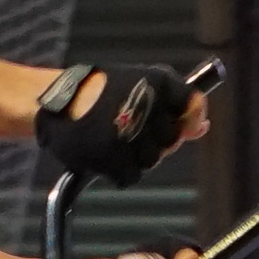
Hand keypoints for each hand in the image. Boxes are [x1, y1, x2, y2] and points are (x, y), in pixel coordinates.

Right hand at [39, 65, 209, 184]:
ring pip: (151, 161)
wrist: (55, 103)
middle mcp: (146, 105)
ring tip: (112, 137)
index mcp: (157, 82)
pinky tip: (104, 153)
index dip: (189, 119)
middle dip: (155, 141)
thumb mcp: (141, 87)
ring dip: (134, 156)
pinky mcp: (112, 155)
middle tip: (130, 129)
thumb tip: (202, 127)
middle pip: (171, 140)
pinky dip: (118, 171)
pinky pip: (130, 176)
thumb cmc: (100, 94)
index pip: (193, 104)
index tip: (182, 124)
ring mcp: (129, 132)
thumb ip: (175, 106)